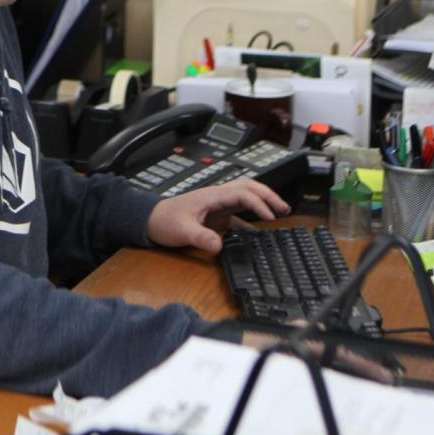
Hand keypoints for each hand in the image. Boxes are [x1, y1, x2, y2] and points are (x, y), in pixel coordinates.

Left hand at [146, 179, 289, 253]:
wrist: (149, 221)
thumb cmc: (164, 220)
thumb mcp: (182, 230)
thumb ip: (201, 237)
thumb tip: (220, 246)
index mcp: (212, 196)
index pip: (242, 193)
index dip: (258, 203)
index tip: (269, 217)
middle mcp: (217, 197)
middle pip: (248, 188)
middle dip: (268, 195)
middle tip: (284, 208)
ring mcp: (217, 206)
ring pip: (245, 197)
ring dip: (262, 202)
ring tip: (279, 213)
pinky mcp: (214, 216)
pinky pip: (237, 215)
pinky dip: (249, 220)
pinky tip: (257, 232)